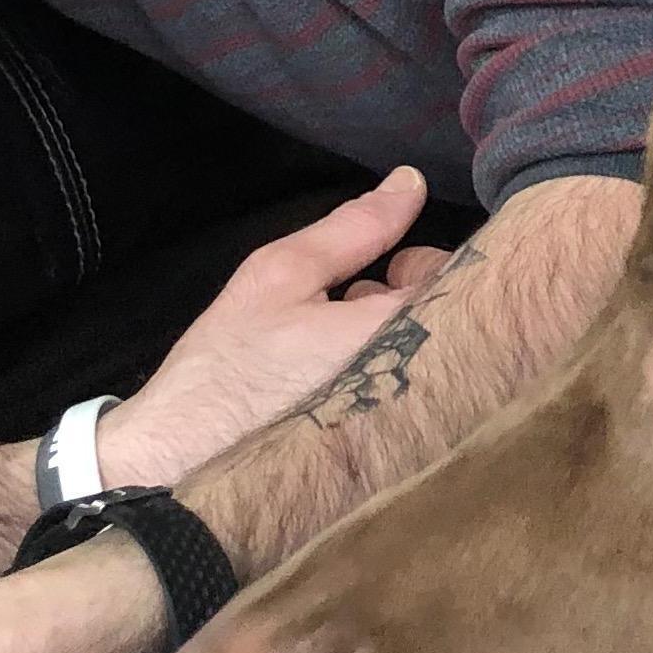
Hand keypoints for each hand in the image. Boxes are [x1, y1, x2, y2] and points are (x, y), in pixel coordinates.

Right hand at [98, 166, 453, 487]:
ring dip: (409, 340)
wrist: (181, 469)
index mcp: (406, 337)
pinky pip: (422, 406)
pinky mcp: (400, 464)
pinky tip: (349, 383)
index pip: (471, 284)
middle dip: (423, 303)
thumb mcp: (283, 276)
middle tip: (366, 303)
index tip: (393, 266)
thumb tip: (409, 183)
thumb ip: (356, 227)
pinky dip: (399, 382)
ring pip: (442, 365)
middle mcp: (426, 390)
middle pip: (464, 328)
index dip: (435, 265)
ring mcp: (417, 433)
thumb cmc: (229, 370)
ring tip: (344, 344)